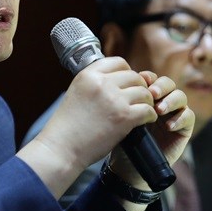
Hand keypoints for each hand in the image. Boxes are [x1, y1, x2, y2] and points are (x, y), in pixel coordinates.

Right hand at [19, 56, 164, 196]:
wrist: (61, 148)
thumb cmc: (68, 125)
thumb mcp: (77, 92)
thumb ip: (96, 83)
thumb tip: (120, 79)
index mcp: (88, 75)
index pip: (118, 62)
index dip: (127, 72)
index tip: (127, 83)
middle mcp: (102, 83)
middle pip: (134, 76)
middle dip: (139, 87)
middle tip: (137, 99)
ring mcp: (114, 99)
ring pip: (144, 92)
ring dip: (146, 101)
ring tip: (143, 109)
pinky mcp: (124, 117)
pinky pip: (148, 110)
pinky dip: (150, 115)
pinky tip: (146, 120)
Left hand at [108, 70, 194, 189]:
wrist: (130, 167)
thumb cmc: (124, 141)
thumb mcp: (123, 118)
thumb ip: (128, 103)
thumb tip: (127, 85)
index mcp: (147, 97)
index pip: (152, 79)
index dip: (149, 78)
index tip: (141, 80)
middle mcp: (163, 102)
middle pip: (169, 84)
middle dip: (161, 86)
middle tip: (152, 94)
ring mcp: (175, 114)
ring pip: (181, 97)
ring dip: (171, 100)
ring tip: (159, 110)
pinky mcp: (184, 128)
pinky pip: (188, 116)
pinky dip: (180, 118)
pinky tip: (169, 125)